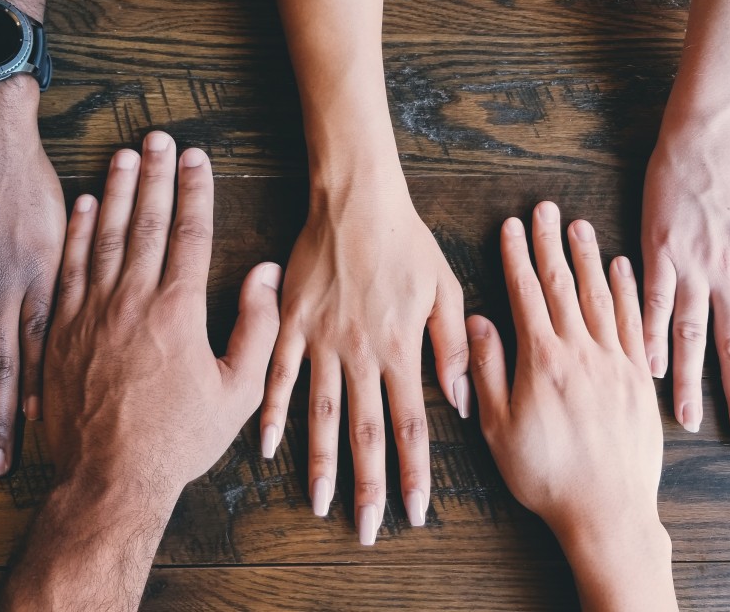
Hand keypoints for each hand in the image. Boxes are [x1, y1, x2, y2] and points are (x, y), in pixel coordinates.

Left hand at [0, 134, 280, 610]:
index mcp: (177, 311)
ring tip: (124, 155)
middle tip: (159, 138)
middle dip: (155, 175)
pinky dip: (76, 232)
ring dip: (115, 191)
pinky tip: (83, 205)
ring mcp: (91, 312)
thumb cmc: (178, 439)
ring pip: (104, 236)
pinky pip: (68, 267)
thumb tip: (264, 274)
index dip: (195, 190)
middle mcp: (132, 301)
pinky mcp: (61, 330)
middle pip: (144, 222)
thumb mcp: (237, 391)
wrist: (108, 478)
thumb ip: (256, 327)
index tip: (197, 157)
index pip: (188, 233)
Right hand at [259, 175, 468, 544]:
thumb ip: (452, 348)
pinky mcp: (292, 324)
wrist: (356, 199)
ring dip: (320, 463)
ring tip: (320, 503)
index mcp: (401, 348)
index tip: (415, 511)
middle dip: (369, 485)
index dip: (414, 473)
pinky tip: (267, 446)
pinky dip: (273, 413)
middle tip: (367, 528)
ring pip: (321, 414)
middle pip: (365, 432)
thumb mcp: (445, 289)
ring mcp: (322, 340)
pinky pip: (279, 376)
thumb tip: (461, 401)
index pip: (411, 425)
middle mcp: (361, 353)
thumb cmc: (406, 241)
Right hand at [468, 202, 674, 610]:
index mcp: (542, 361)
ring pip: (601, 296)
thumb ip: (487, 370)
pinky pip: (635, 323)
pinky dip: (628, 291)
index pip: (526, 294)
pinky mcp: (639, 380)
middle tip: (546, 208)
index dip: (517, 256)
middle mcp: (582, 352)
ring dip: (588, 258)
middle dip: (551, 244)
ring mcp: (615, 363)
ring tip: (580, 226)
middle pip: (563, 285)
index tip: (512, 226)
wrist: (608, 512)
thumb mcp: (498, 428)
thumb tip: (477, 321)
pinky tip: (622, 269)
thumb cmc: (545, 476)